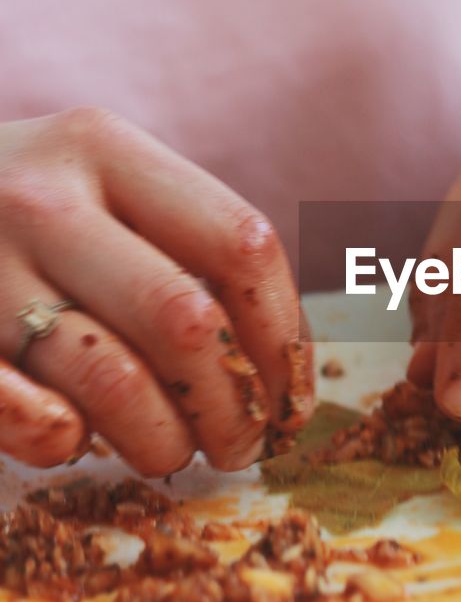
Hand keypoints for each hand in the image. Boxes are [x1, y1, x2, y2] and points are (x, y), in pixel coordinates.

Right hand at [0, 108, 310, 471]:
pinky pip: (26, 417)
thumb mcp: (96, 184)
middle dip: (232, 407)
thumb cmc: (25, 209)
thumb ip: (182, 243)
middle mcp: (41, 199)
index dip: (284, 335)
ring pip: (112, 380)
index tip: (293, 394)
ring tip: (170, 452)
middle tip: (240, 445)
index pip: (239, 243)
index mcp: (105, 149)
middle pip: (185, 321)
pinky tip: (74, 444)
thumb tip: (283, 366)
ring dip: (161, 440)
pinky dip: (62, 445)